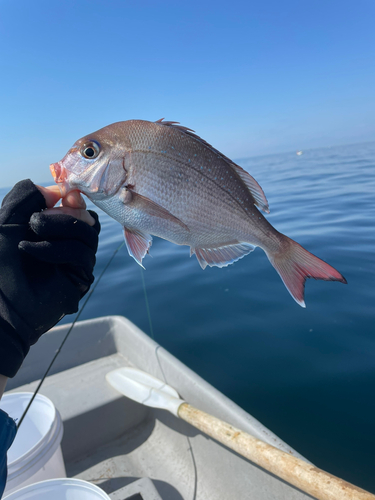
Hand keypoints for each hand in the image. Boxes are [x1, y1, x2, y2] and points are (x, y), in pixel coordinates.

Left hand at [0, 179, 100, 377]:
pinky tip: (32, 252)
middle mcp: (69, 242)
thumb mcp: (7, 219)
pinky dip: (56, 248)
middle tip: (36, 221)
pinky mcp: (81, 277)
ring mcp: (77, 260)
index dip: (72, 197)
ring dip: (58, 227)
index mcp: (55, 227)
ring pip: (87, 232)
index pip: (77, 206)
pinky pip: (81, 253)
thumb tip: (59, 191)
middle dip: (62, 214)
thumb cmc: (0, 261)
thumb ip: (27, 195)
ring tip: (29, 238)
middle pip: (86, 216)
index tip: (63, 195)